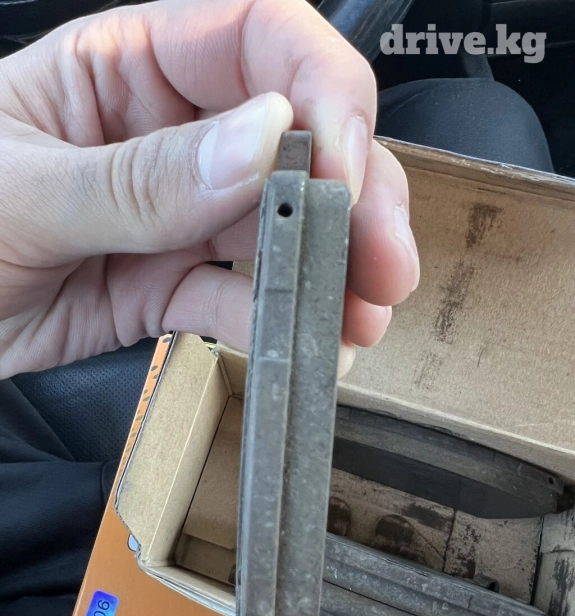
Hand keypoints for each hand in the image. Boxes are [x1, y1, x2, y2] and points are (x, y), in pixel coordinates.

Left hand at [0, 0, 418, 378]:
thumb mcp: (19, 190)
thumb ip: (141, 177)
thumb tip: (261, 142)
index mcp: (126, 69)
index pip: (259, 42)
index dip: (321, 95)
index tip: (345, 171)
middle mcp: (167, 136)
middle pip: (293, 141)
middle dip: (353, 198)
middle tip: (385, 262)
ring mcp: (173, 215)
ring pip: (277, 229)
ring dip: (329, 271)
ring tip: (359, 315)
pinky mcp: (166, 284)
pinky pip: (234, 299)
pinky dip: (272, 324)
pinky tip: (299, 345)